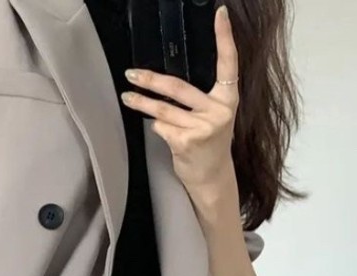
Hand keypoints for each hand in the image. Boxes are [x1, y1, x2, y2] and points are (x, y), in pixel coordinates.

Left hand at [121, 4, 239, 211]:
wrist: (212, 178)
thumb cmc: (210, 144)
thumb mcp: (213, 117)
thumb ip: (199, 100)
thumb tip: (165, 82)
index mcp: (228, 99)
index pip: (229, 63)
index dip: (225, 38)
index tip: (221, 14)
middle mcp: (218, 111)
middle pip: (179, 88)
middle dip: (152, 80)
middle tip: (132, 73)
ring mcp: (202, 128)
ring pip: (163, 110)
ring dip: (142, 103)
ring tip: (127, 95)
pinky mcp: (186, 142)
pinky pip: (162, 127)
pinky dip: (158, 128)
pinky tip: (164, 133)